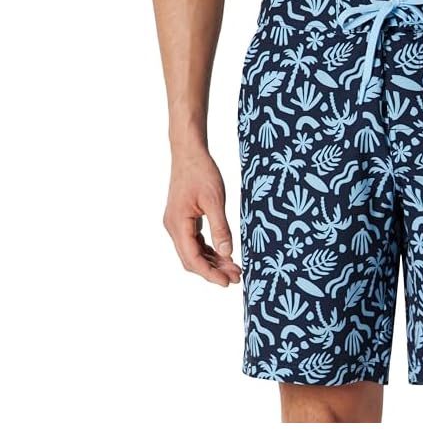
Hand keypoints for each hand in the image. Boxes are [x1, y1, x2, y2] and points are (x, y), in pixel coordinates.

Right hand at [163, 147, 240, 285]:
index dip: (210, 274)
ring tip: (234, 268)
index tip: (228, 283)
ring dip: (212, 262)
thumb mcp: (215, 200)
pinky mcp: (183, 219)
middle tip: (236, 277)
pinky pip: (195, 241)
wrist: (189, 153)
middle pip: (191, 259)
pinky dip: (209, 250)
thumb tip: (228, 254)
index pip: (193, 259)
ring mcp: (176, 224)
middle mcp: (173, 227)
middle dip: (213, 271)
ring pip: (193, 252)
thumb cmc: (201, 172)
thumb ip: (221, 228)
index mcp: (178, 224)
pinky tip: (225, 255)